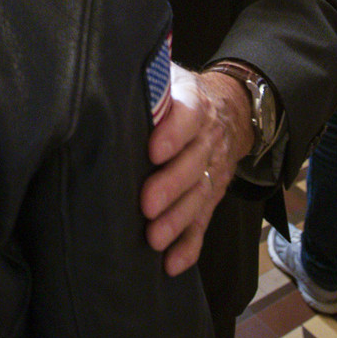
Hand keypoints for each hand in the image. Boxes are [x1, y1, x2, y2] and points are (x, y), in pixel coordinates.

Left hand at [141, 68, 245, 275]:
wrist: (229, 109)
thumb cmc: (178, 94)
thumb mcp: (168, 75)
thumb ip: (148, 81)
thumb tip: (108, 81)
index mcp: (194, 103)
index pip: (188, 115)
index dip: (173, 133)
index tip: (153, 150)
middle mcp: (208, 139)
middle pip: (193, 163)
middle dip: (171, 186)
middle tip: (147, 204)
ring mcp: (213, 170)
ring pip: (199, 197)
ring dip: (178, 220)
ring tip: (154, 238)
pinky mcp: (212, 196)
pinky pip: (204, 222)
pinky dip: (190, 245)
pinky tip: (172, 263)